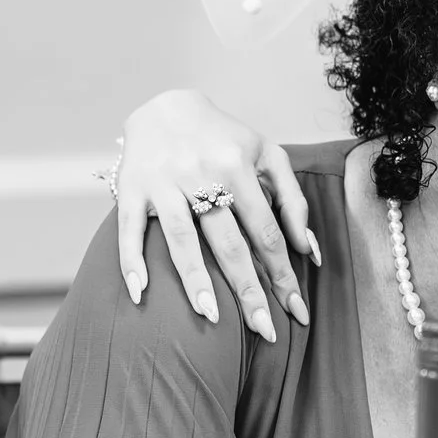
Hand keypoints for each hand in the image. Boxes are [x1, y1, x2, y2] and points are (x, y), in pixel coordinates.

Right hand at [112, 90, 319, 340]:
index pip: (266, 232)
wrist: (165, 106)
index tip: (296, 311)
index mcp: (239, 167)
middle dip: (248, 289)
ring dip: (195, 279)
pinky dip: (131, 261)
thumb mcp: (268, 156)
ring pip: (182, 238)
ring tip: (211, 317)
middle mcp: (202, 174)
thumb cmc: (225, 139)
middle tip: (264, 331)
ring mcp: (164, 183)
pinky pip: (129, 229)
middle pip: (229, 242)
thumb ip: (292, 201)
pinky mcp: (132, 188)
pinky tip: (139, 294)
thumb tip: (309, 251)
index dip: (283, 273)